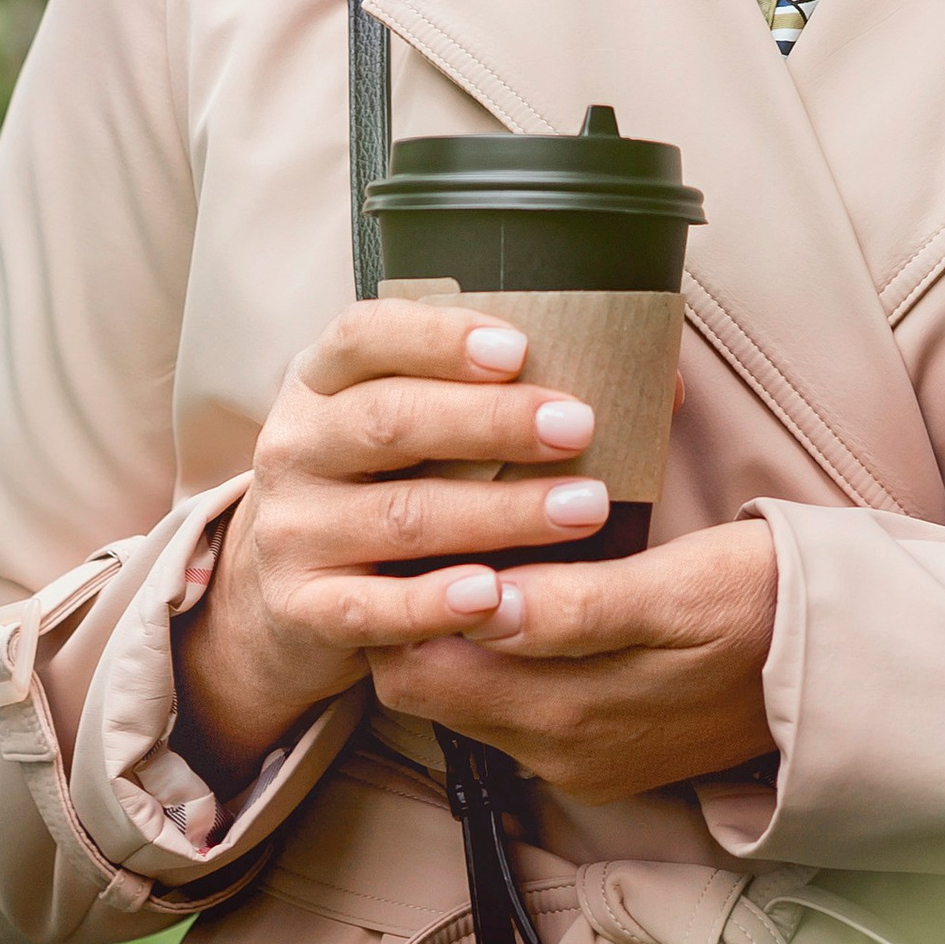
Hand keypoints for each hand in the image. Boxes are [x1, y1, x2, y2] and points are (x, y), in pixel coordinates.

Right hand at [179, 299, 610, 789]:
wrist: (285, 590)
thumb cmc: (386, 483)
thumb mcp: (412, 425)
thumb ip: (499, 395)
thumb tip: (658, 385)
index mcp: (321, 379)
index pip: (366, 335)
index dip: (440, 336)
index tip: (520, 348)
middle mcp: (296, 445)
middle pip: (390, 420)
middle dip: (491, 422)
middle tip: (578, 426)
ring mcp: (292, 529)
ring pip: (399, 515)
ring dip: (498, 513)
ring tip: (583, 509)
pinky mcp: (300, 607)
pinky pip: (368, 608)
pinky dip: (432, 604)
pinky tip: (493, 595)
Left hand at [368, 520, 778, 803]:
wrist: (844, 665)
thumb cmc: (762, 601)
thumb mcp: (677, 591)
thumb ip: (575, 609)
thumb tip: (479, 606)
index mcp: (565, 715)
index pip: (415, 669)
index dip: (397, 596)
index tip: (408, 524)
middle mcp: (555, 753)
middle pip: (426, 685)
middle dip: (413, 610)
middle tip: (426, 521)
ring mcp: (576, 760)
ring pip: (464, 695)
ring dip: (453, 631)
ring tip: (466, 545)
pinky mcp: (598, 752)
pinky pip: (510, 707)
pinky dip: (497, 655)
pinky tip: (517, 595)